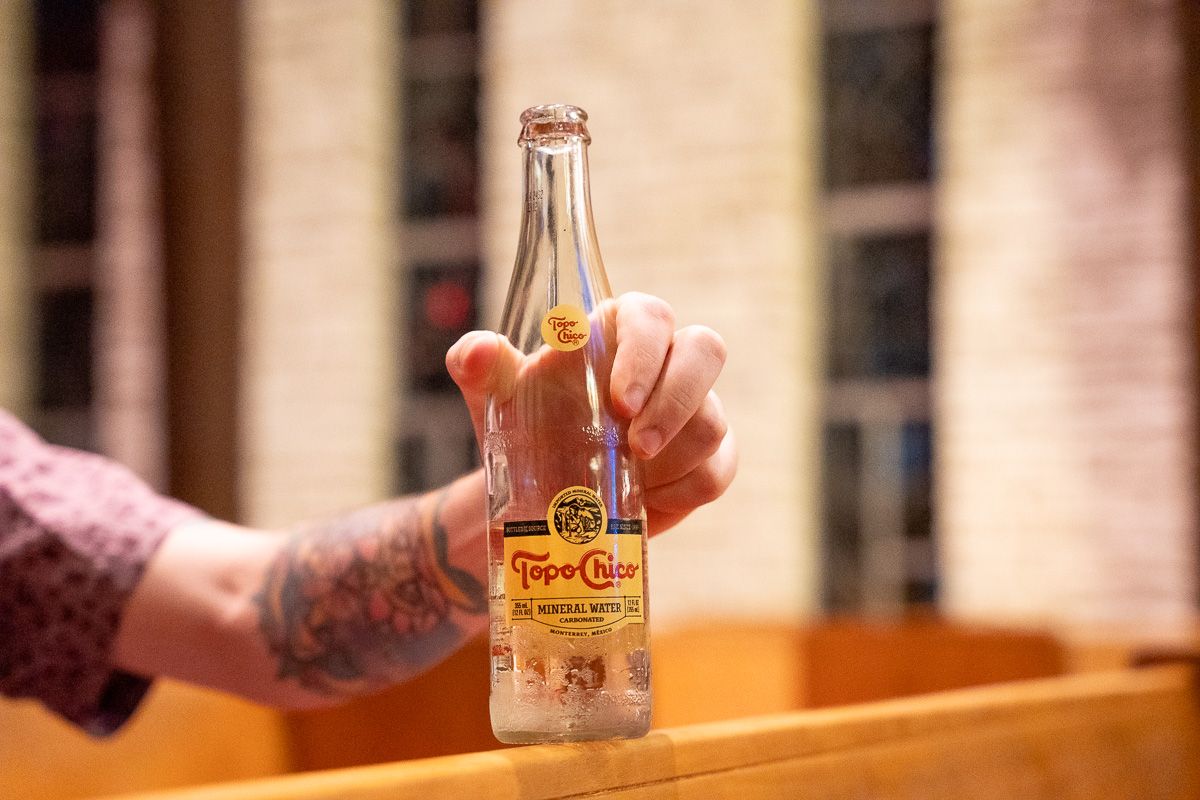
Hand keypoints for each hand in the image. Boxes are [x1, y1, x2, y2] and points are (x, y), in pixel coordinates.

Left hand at [446, 292, 735, 533]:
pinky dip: (685, 489)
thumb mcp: (493, 399)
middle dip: (676, 401)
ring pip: (712, 420)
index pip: (650, 315)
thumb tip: (476, 350)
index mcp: (616, 332)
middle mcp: (663, 363)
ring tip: (628, 480)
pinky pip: (719, 469)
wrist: (540, 499)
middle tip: (635, 447)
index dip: (644, 353)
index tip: (618, 403)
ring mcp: (694, 410)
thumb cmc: (524, 430)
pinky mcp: (708, 459)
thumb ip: (477, 365)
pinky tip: (648, 501)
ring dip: (672, 457)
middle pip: (706, 351)